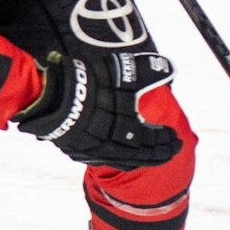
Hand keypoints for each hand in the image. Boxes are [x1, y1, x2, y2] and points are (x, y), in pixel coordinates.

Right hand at [15, 50, 181, 169]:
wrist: (53, 97)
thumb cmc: (91, 84)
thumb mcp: (122, 73)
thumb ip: (147, 71)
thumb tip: (168, 68)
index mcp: (128, 129)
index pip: (155, 141)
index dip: (167, 141)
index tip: (176, 138)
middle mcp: (115, 145)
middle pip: (143, 156)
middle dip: (160, 153)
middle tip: (171, 150)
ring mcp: (96, 151)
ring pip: (125, 161)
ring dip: (142, 159)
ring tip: (151, 155)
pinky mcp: (81, 151)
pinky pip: (107, 160)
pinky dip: (121, 159)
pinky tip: (123, 155)